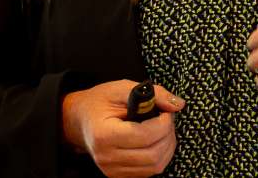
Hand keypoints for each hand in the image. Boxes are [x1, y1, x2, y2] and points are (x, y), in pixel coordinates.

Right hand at [60, 80, 183, 177]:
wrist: (79, 120)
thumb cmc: (99, 102)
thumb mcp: (121, 88)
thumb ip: (152, 94)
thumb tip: (178, 104)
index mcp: (104, 134)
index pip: (145, 136)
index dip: (163, 123)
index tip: (166, 111)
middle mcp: (106, 157)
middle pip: (153, 155)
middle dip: (168, 135)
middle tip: (167, 119)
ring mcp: (111, 170)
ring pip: (154, 167)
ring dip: (167, 148)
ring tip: (163, 129)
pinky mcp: (117, 175)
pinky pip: (148, 172)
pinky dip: (158, 156)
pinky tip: (155, 141)